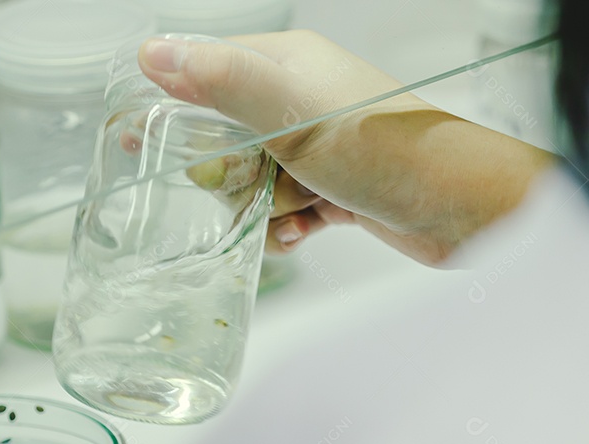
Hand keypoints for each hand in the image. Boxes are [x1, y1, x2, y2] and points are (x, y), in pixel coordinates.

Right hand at [138, 31, 554, 265]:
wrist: (461, 208)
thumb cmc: (386, 151)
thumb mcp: (290, 113)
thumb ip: (220, 82)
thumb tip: (155, 53)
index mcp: (286, 65)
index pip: (205, 73)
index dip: (173, 107)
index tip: (142, 138)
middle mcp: (299, 99)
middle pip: (222, 138)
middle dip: (227, 173)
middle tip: (248, 180)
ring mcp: (316, 144)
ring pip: (250, 181)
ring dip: (262, 206)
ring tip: (295, 208)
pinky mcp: (331, 184)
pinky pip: (281, 209)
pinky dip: (286, 226)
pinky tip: (304, 231)